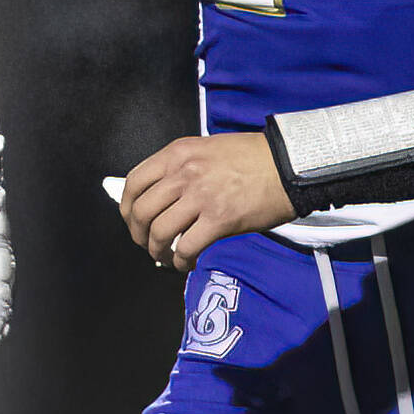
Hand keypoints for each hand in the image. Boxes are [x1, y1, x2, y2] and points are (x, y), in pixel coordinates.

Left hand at [118, 132, 293, 272]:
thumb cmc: (250, 159)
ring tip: (167, 257)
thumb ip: (180, 168)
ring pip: (159, 231)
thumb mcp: (205, 150)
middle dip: (138, 234)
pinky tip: (188, 262)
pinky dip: (181, 261)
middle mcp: (183, 173)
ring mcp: (200, 196)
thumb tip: (161, 198)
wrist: (287, 165)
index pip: (134, 181)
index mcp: (177, 153)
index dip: (127, 207)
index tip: (132, 221)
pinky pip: (186, 247)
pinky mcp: (219, 219)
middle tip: (147, 244)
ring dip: (158, 251)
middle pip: (141, 210)